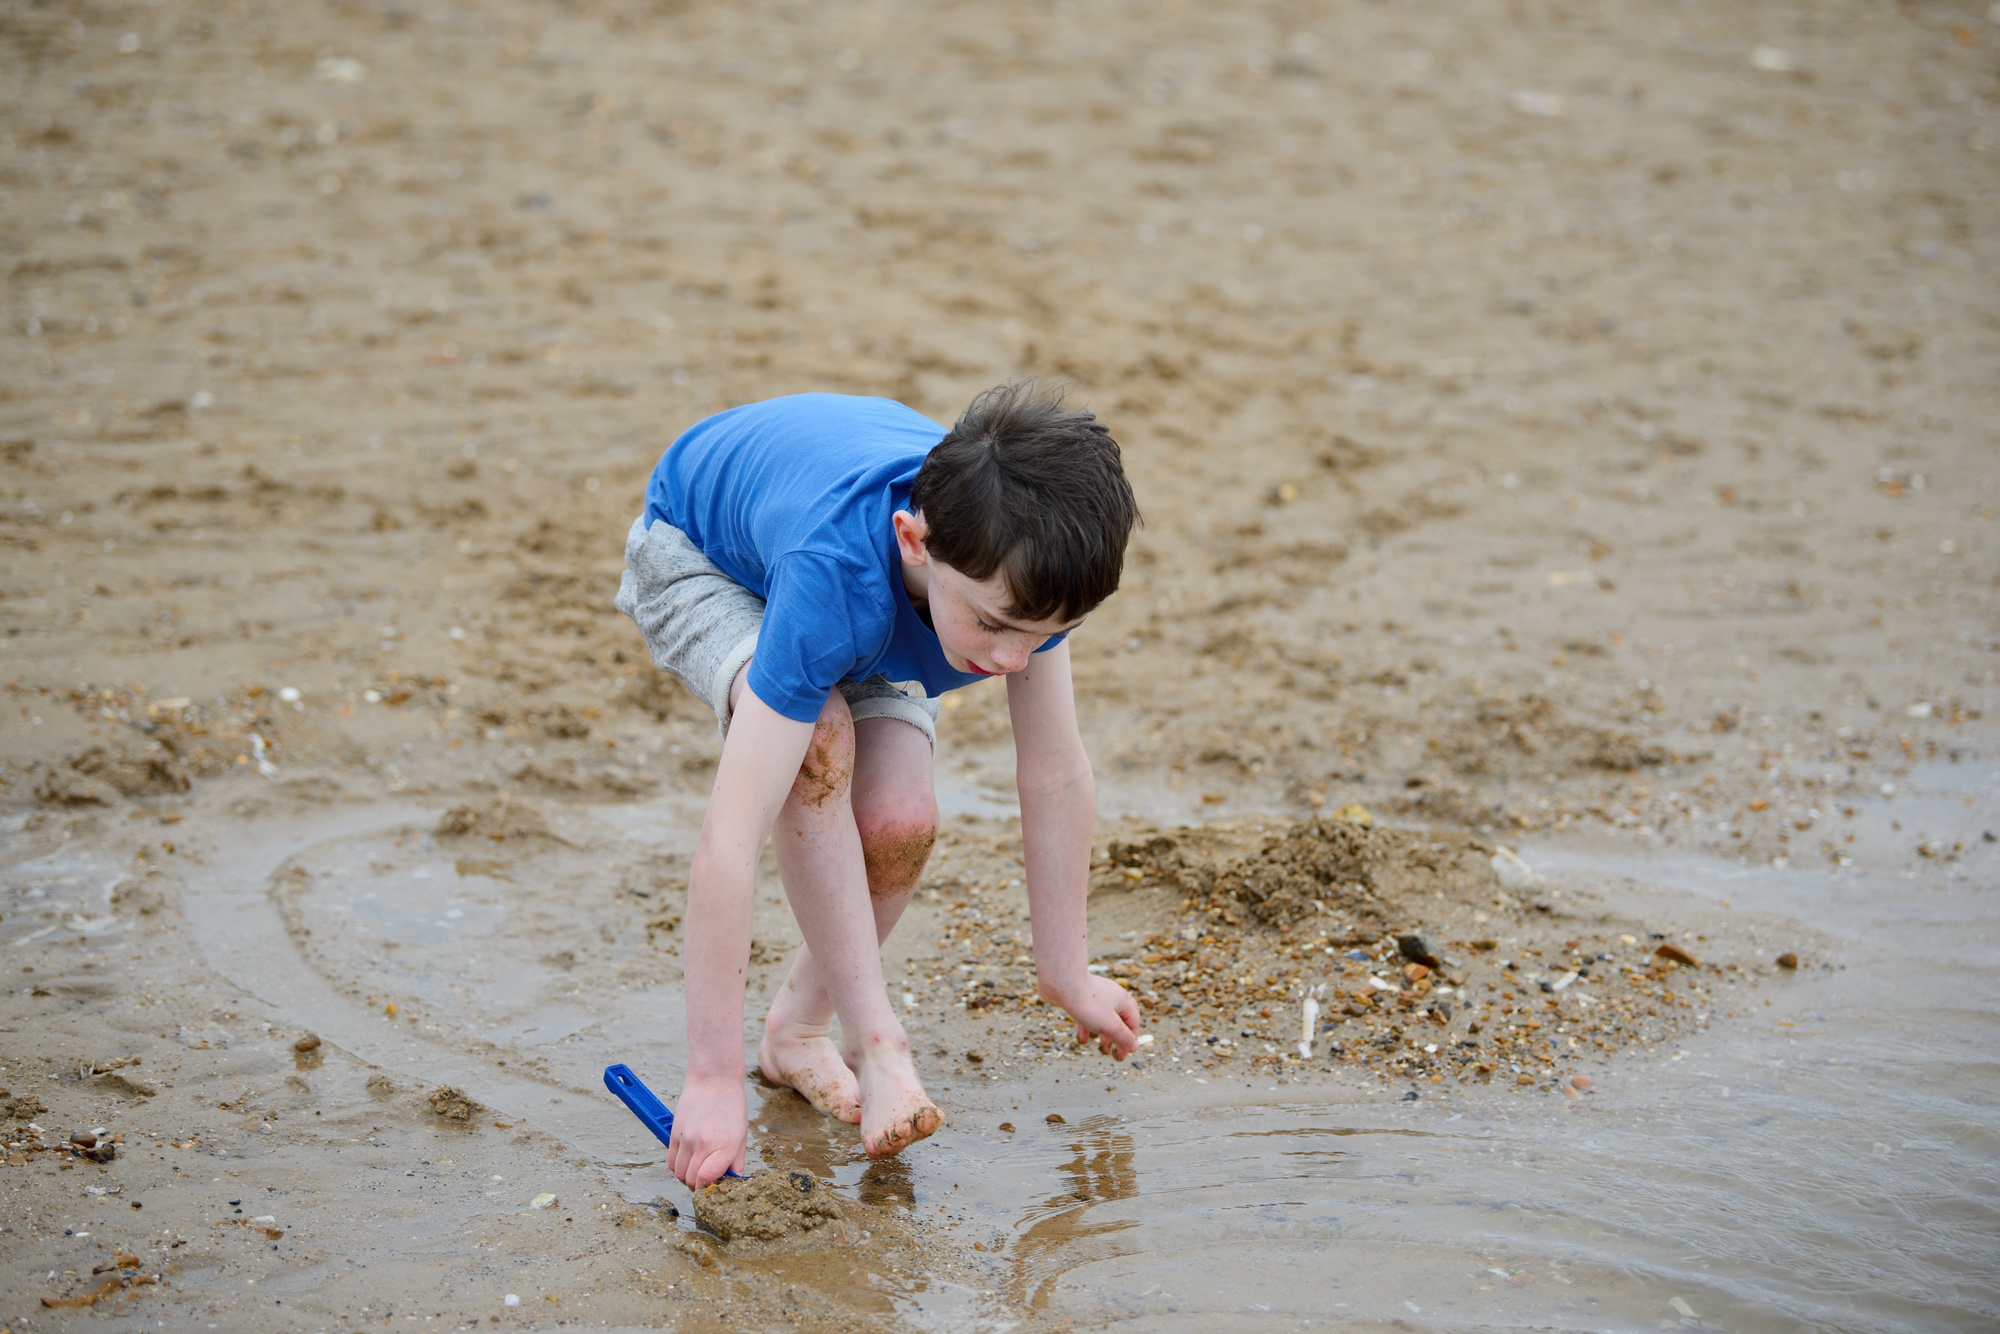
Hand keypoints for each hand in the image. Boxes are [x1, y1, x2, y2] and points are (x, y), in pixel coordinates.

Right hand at [666, 1073, 747, 1189]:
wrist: (714, 1079)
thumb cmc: (731, 1105)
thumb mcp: (742, 1134)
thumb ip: (736, 1161)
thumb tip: (734, 1182)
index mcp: (724, 1145)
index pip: (706, 1180)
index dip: (708, 1190)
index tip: (713, 1189)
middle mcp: (703, 1144)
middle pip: (691, 1180)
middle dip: (698, 1186)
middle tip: (707, 1181)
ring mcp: (687, 1139)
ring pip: (679, 1173)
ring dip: (687, 1177)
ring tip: (697, 1170)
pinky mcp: (675, 1133)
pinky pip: (671, 1162)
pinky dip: (678, 1167)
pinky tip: (688, 1161)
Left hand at [1054, 974, 1141, 1059]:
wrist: (1062, 983)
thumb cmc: (1088, 1003)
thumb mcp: (1110, 1025)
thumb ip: (1124, 1037)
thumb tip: (1135, 1046)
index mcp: (1123, 1001)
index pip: (1133, 1023)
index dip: (1130, 1041)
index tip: (1123, 1055)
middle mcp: (1112, 997)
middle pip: (1120, 1021)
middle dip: (1118, 1040)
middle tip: (1115, 1056)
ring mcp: (1096, 996)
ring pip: (1103, 1019)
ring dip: (1104, 1036)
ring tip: (1103, 1050)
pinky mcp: (1081, 998)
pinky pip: (1088, 1016)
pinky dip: (1088, 1029)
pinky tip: (1083, 1041)